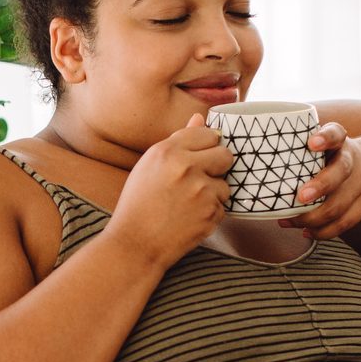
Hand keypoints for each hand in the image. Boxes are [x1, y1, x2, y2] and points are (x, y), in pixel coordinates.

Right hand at [105, 112, 234, 268]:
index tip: (197, 159)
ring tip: (188, 204)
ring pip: (225, 183)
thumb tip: (201, 118)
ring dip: (213, 193)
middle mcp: (185, 167)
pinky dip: (211, 213)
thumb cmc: (139, 203)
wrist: (135, 244)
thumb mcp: (150, 165)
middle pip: (225, 155)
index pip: (208, 134)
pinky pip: (223, 206)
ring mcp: (200, 191)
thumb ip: (179, 141)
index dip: (206, 147)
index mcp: (167, 151)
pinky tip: (190, 218)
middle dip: (217, 166)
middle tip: (198, 181)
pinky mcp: (211, 213)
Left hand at [278, 122, 360, 240]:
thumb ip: (298, 143)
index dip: (325, 138)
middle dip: (320, 187)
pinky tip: (305, 231)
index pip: (336, 133)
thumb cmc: (334, 155)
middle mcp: (353, 160)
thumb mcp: (325, 142)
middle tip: (299, 197)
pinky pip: (345, 223)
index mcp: (340, 141)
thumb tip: (250, 154)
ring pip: (340, 205)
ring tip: (288, 221)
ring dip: (313, 217)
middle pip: (341, 172)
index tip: (312, 143)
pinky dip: (324, 232)